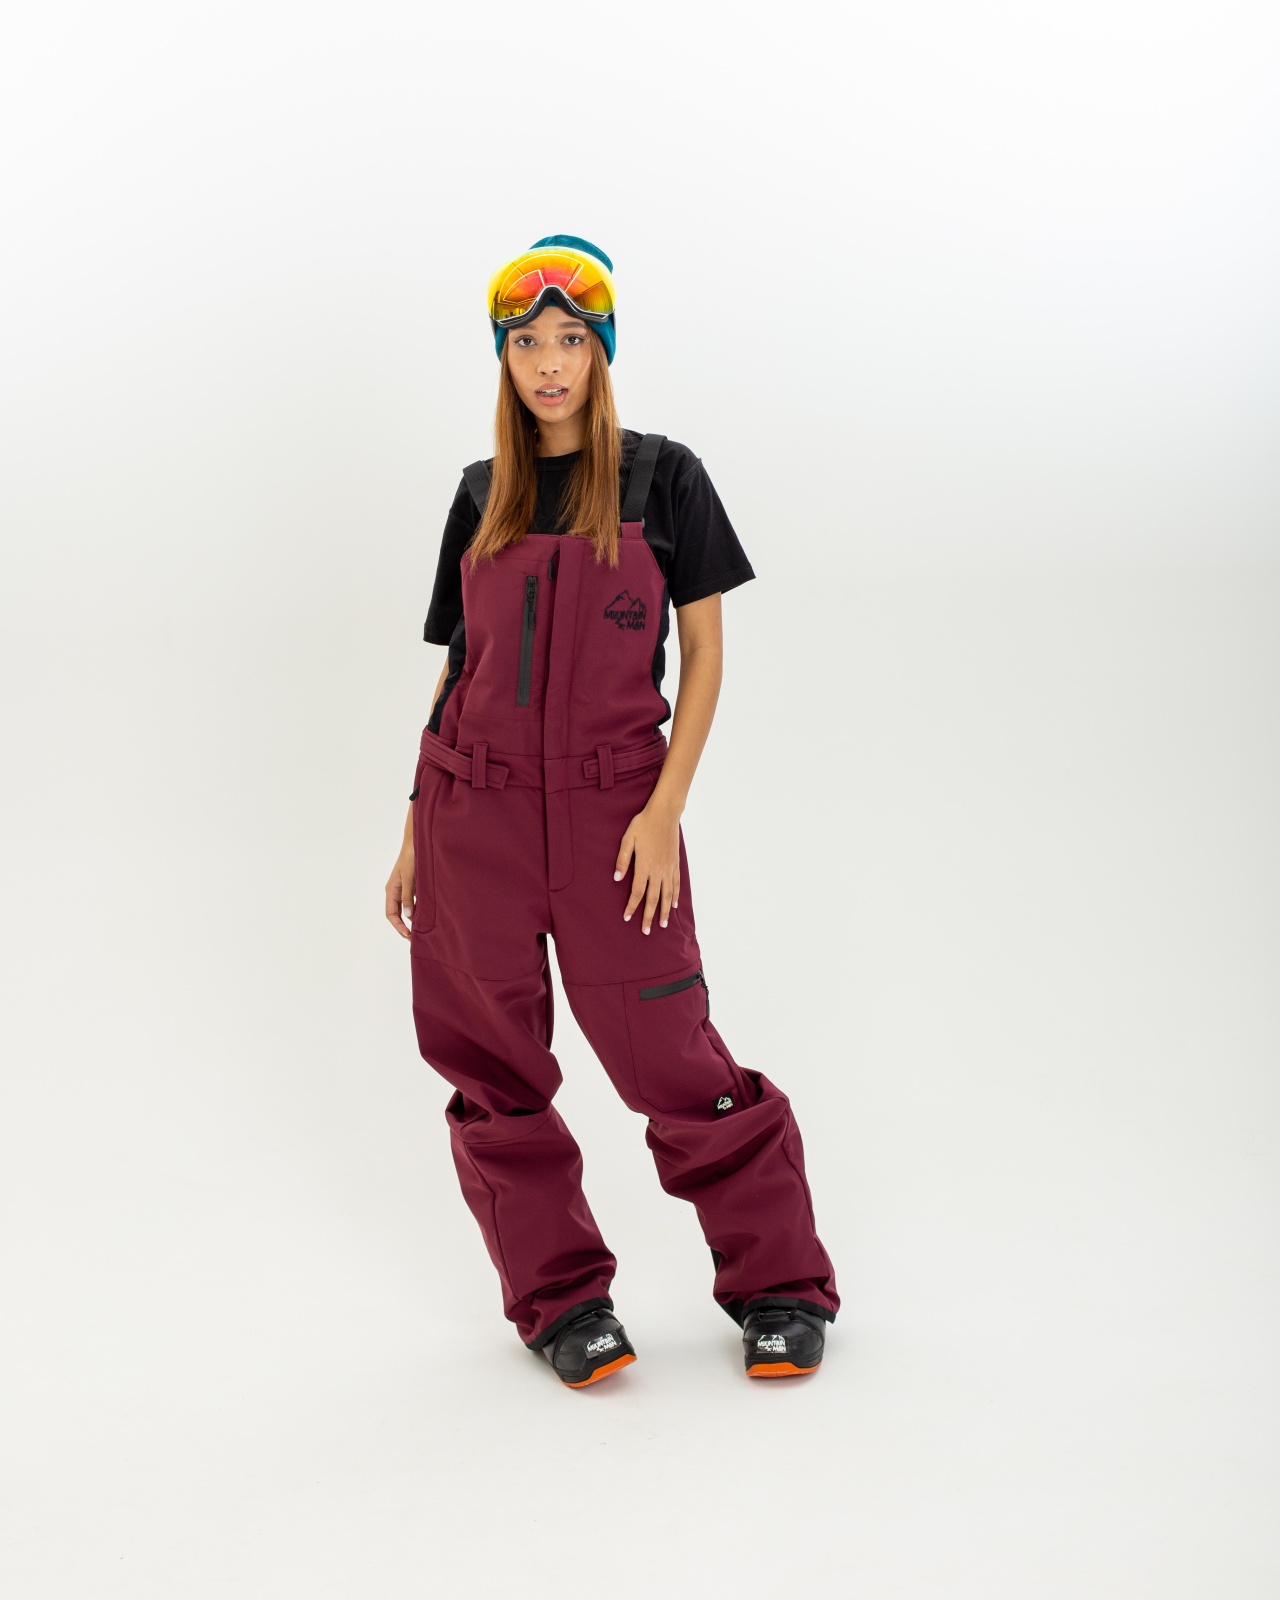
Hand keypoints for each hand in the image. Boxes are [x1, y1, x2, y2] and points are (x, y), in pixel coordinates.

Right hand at [385, 841, 415, 939]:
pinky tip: (426, 916)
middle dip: (404, 927)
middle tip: (416, 938)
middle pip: (397, 914)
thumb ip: (408, 896)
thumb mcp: (409, 878)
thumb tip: (408, 916)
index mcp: (391, 890)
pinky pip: (413, 902)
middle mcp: (396, 891)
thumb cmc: (411, 857)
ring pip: (405, 909)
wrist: (417, 842)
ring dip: (412, 920)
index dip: (398, 926)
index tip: (408, 935)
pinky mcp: (413, 886)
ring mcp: (404, 889)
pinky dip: (418, 911)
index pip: (391, 914)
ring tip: (422, 930)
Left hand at [614, 798, 681, 934]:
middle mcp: (658, 871)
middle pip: (653, 899)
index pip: (637, 892)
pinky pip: (676, 884)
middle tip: (646, 931)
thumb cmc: (643, 825)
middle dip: (649, 916)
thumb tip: (616, 879)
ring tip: (662, 925)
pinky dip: (675, 897)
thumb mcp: (627, 839)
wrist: (664, 814)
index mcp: (644, 866)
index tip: (627, 918)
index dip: (632, 906)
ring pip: (667, 895)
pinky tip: (673, 906)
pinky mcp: (675, 864)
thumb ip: (622, 860)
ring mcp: (668, 868)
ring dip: (664, 911)